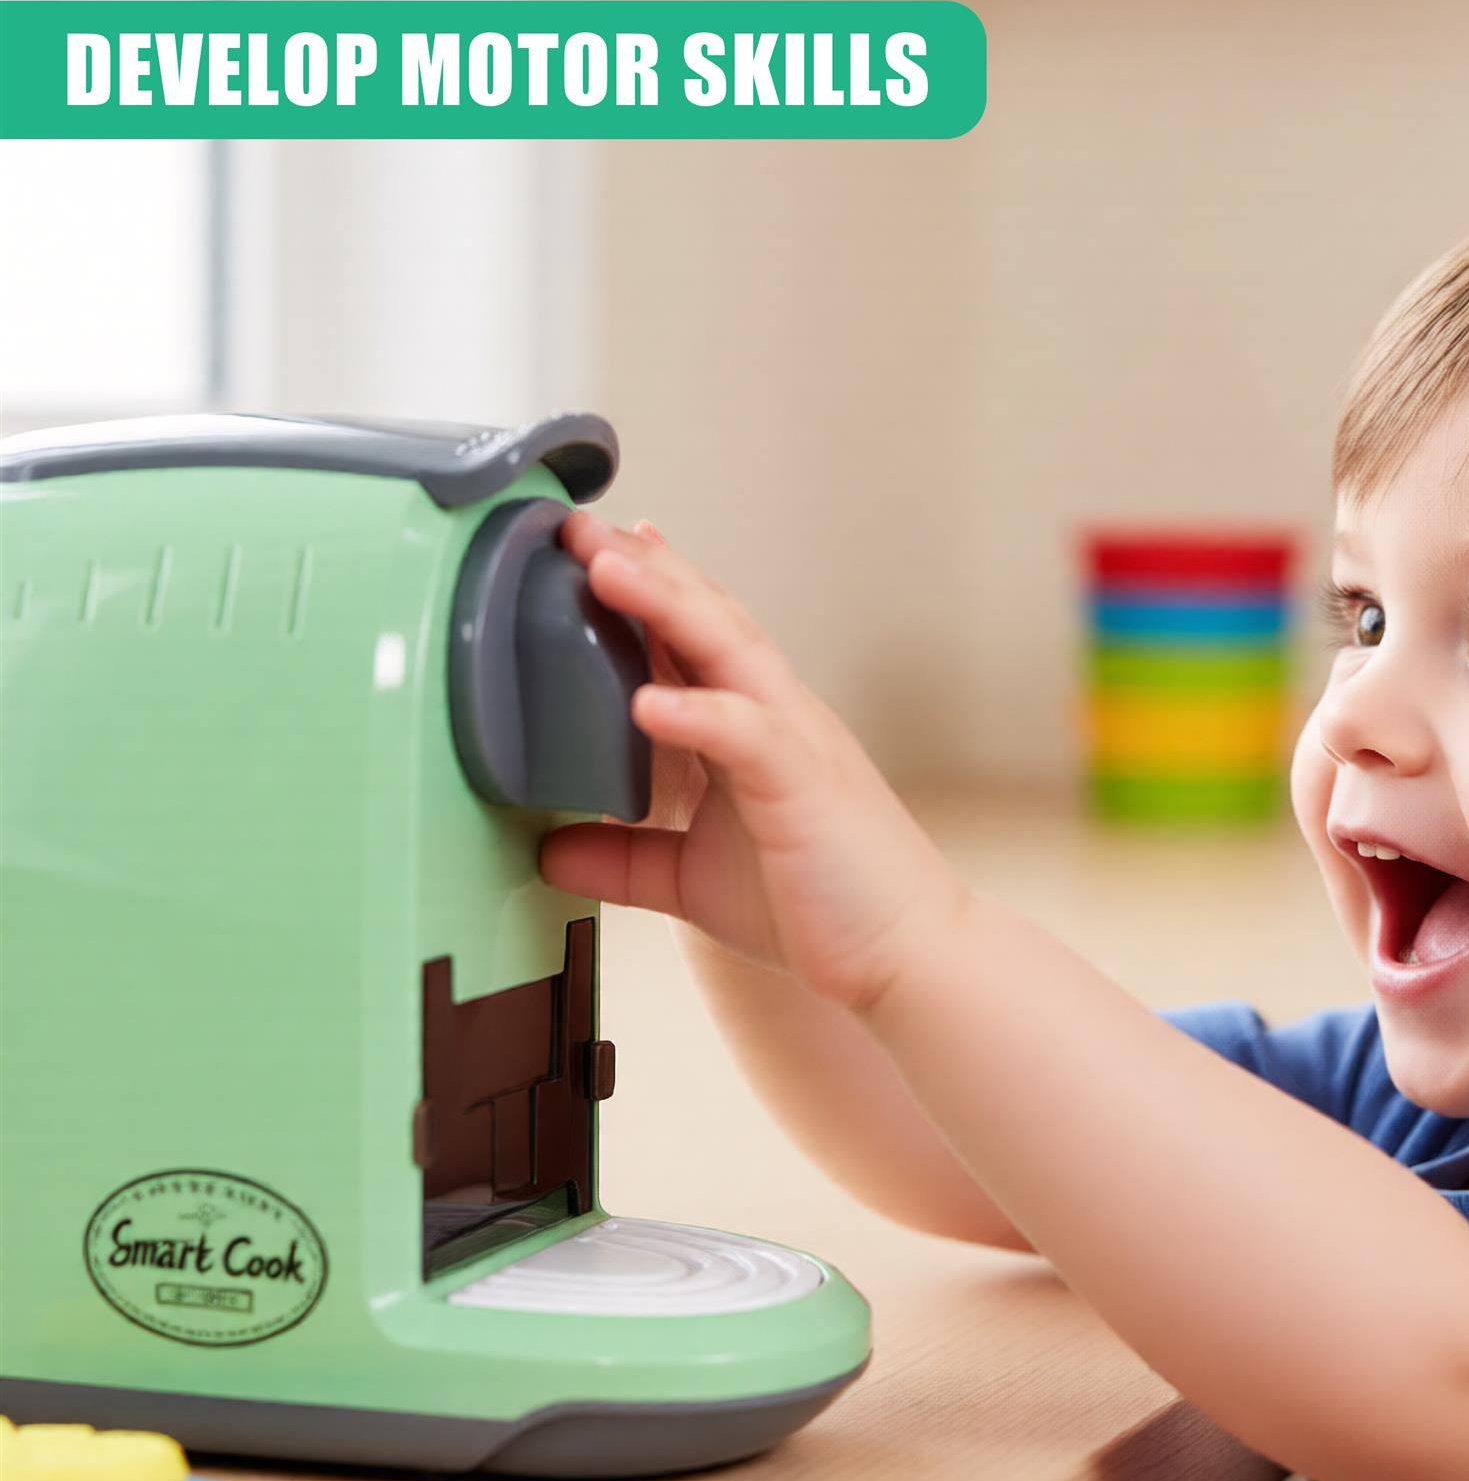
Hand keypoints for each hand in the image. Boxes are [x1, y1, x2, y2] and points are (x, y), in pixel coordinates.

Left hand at [538, 515, 970, 1010]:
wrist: (909, 955)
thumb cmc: (822, 907)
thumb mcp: (694, 880)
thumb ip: (625, 860)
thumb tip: (548, 852)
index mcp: (754, 729)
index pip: (697, 639)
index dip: (650, 587)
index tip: (600, 544)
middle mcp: (777, 717)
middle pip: (707, 619)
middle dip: (643, 568)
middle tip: (580, 525)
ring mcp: (795, 742)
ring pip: (730, 651)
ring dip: (666, 604)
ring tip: (605, 567)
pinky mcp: (804, 785)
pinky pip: (748, 735)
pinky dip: (698, 713)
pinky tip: (647, 702)